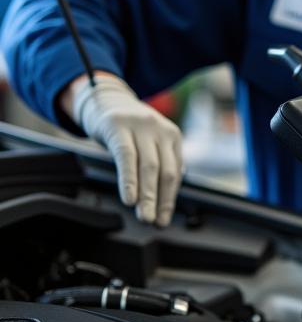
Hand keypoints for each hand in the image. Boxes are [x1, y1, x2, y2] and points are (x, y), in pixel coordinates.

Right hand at [71, 75, 182, 225]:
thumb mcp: (149, 142)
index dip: (170, 198)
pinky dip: (129, 179)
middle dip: (161, 200)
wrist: (105, 99)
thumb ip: (159, 162)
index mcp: (172, 136)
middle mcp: (161, 130)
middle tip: (156, 222)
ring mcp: (141, 127)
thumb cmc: (128, 128)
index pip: (175, 172)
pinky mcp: (119, 126)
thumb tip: (167, 195)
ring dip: (147, 195)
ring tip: (144, 216)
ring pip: (148, 166)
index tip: (165, 218)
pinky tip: (129, 197)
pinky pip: (126, 156)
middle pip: (165, 171)